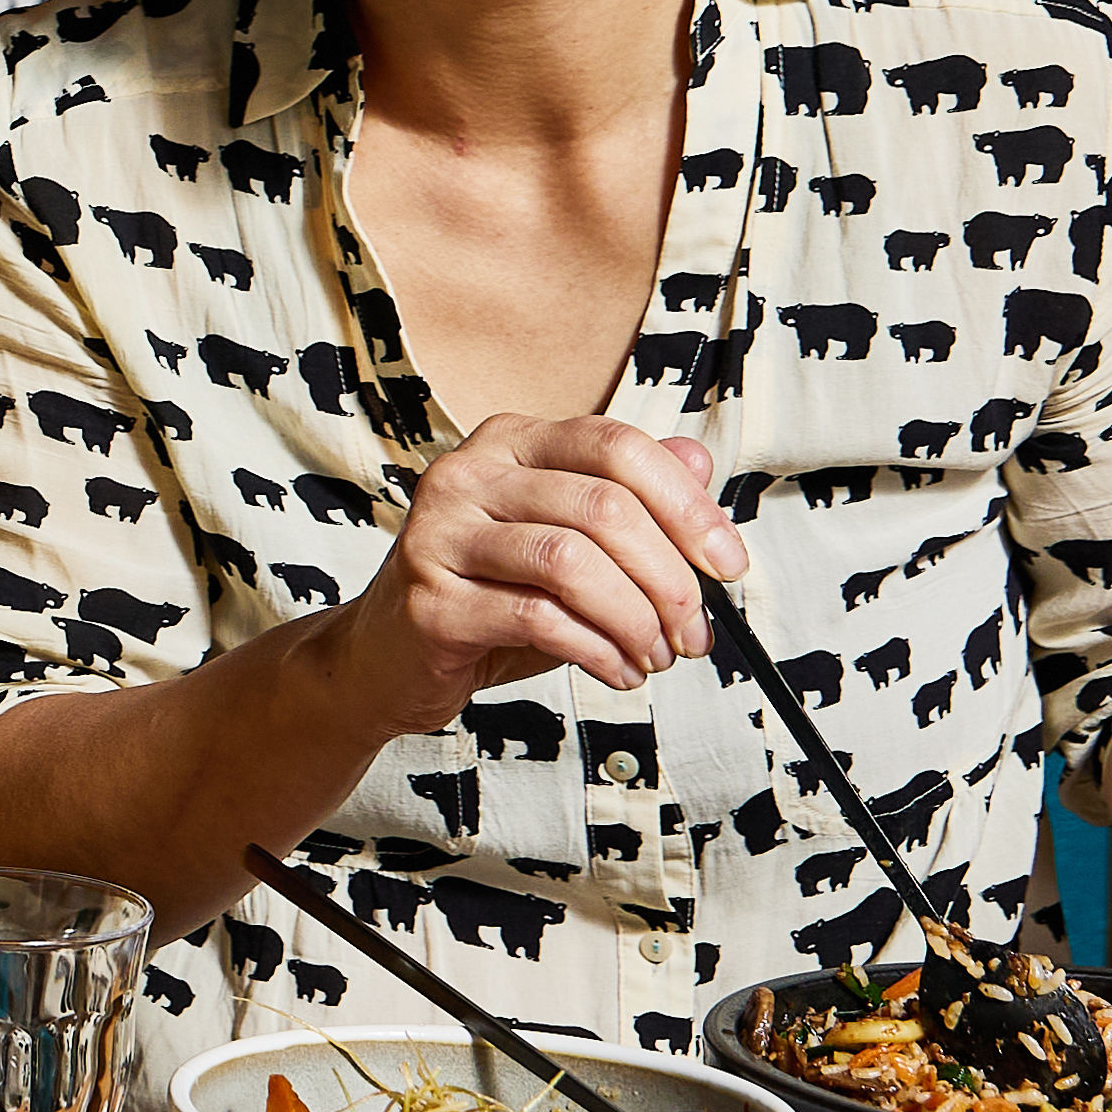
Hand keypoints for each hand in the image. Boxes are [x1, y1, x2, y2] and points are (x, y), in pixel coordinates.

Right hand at [312, 416, 752, 730]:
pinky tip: (615, 670)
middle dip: (669, 580)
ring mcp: (439, 535)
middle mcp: (467, 474)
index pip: (615, 445)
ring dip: (636, 621)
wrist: (383, 660)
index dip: (687, 506)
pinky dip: (598, 651)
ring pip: (572, 562)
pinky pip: (538, 619)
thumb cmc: (486, 598)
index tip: (728, 565)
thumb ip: (630, 499)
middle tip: (692, 633)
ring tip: (654, 656)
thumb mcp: (566, 541)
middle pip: (603, 506)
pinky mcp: (429, 601)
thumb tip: (699, 461)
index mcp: (508, 442)